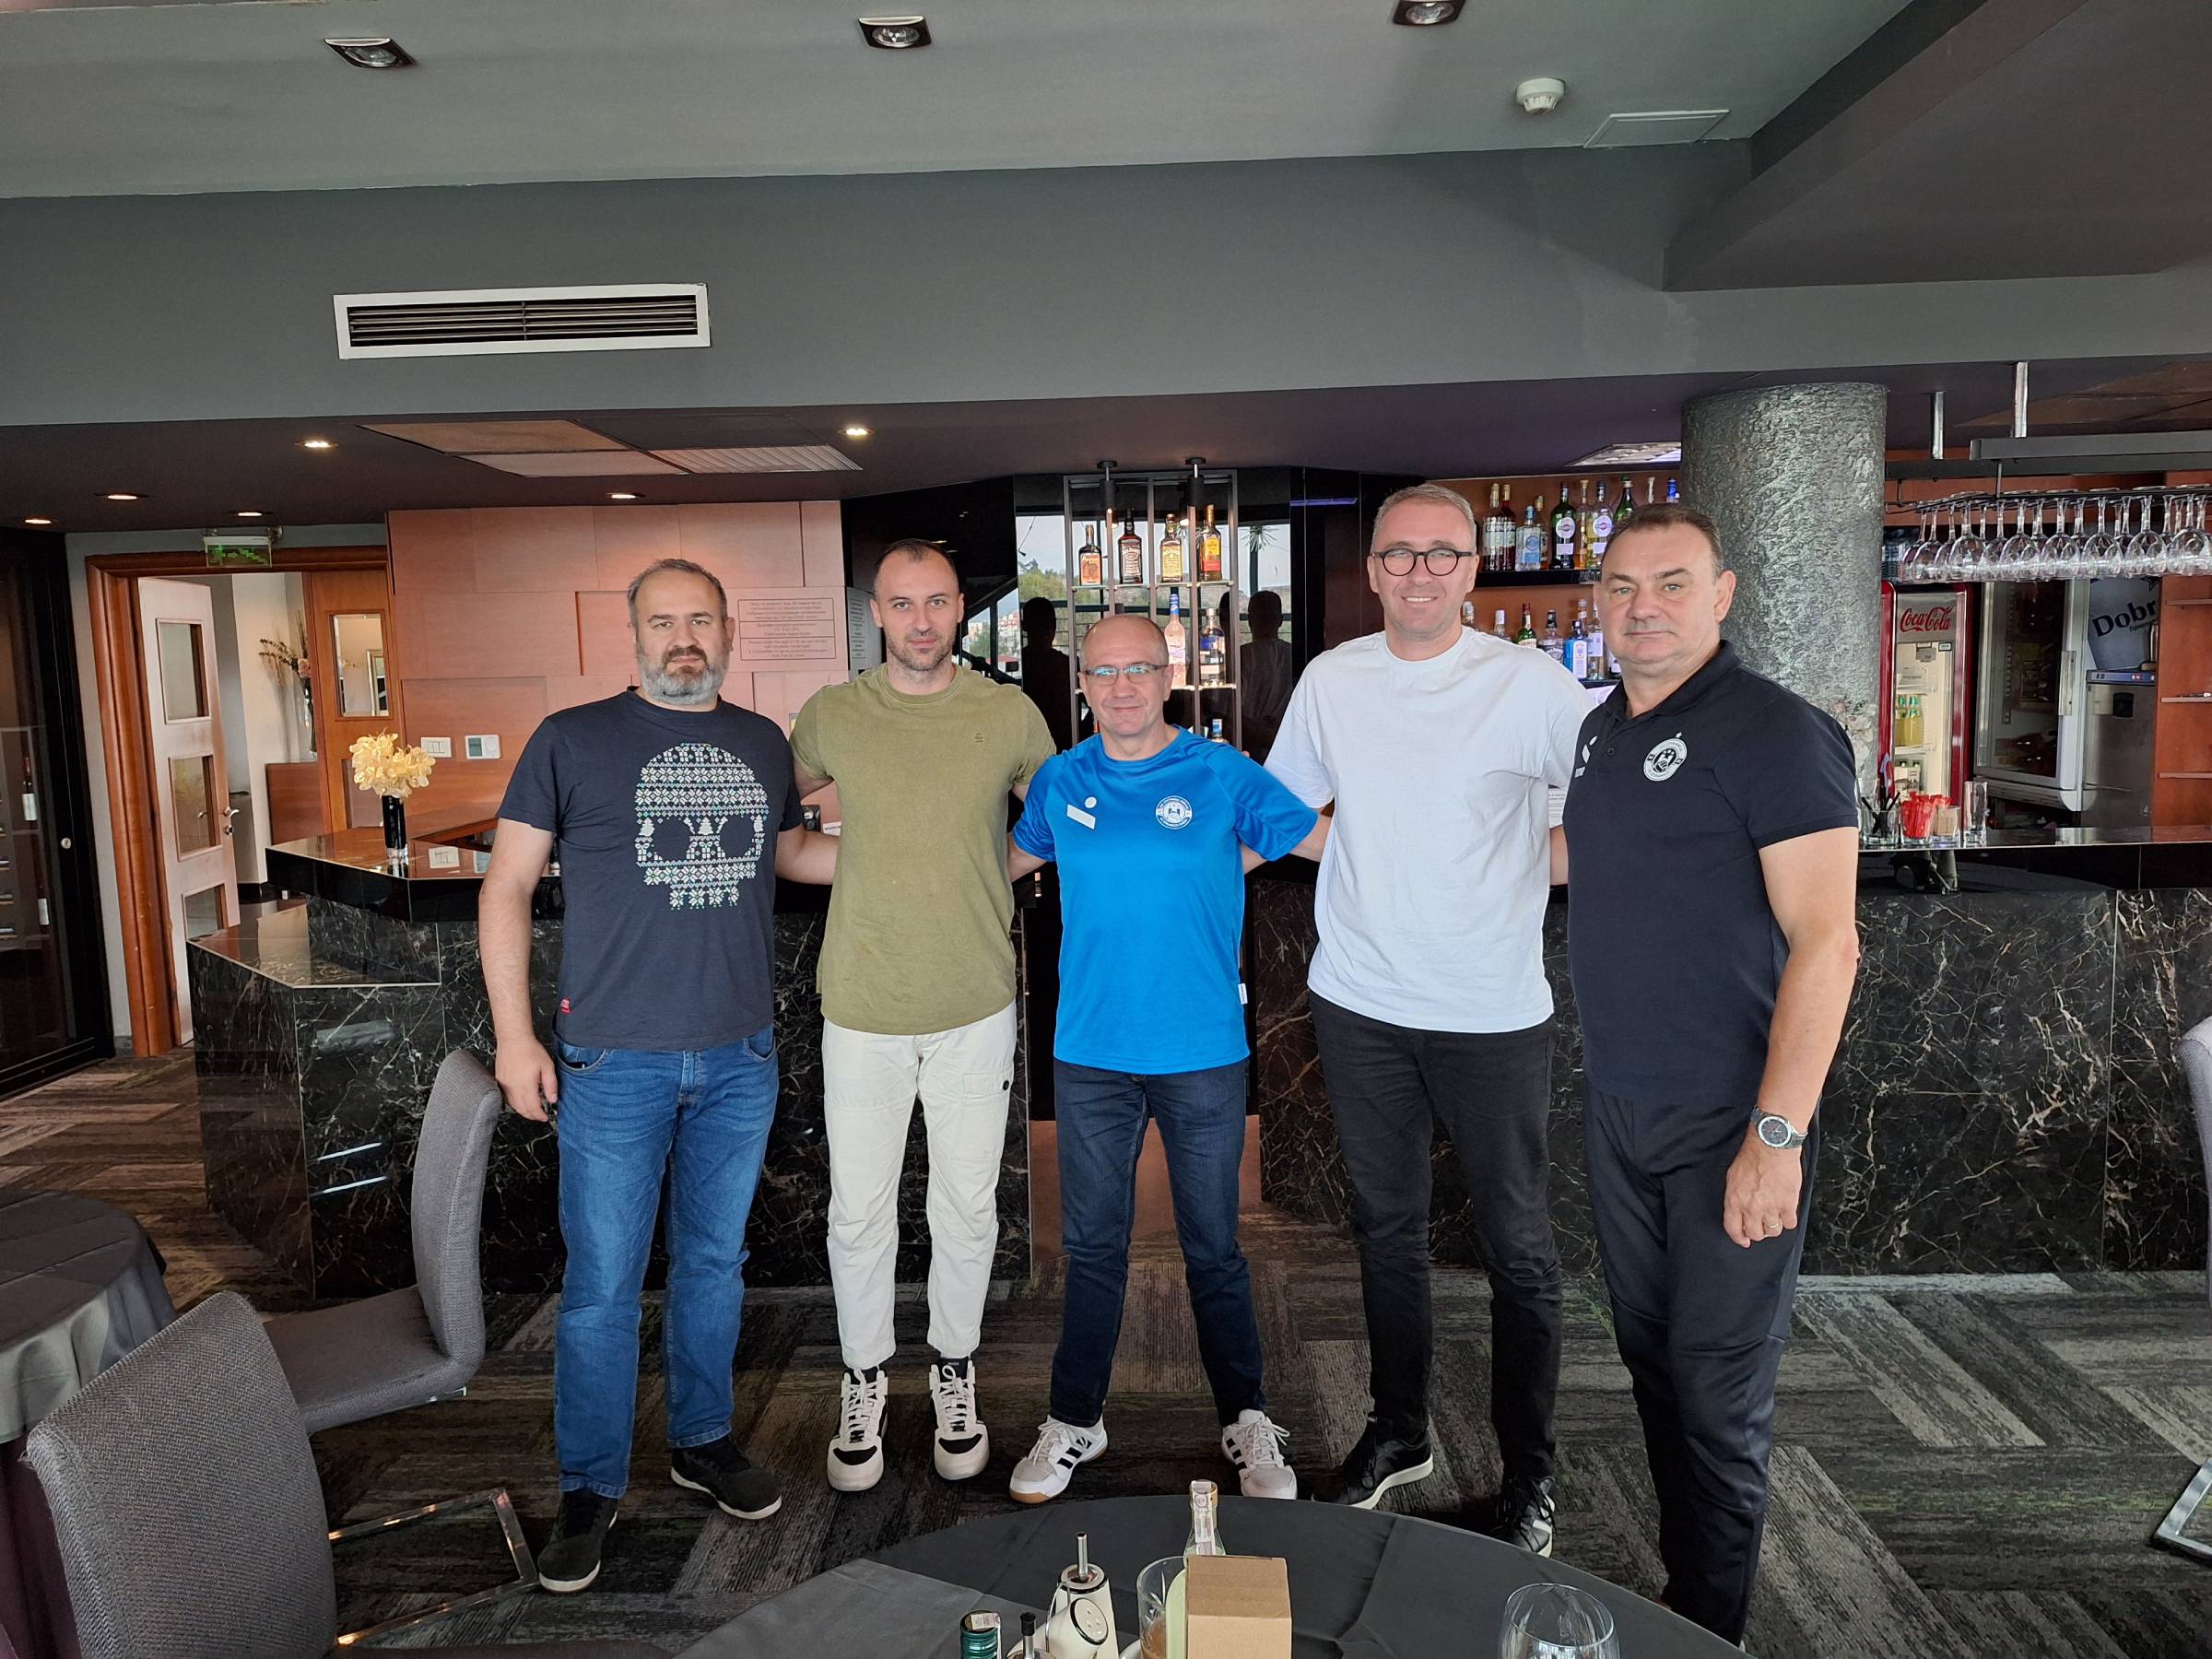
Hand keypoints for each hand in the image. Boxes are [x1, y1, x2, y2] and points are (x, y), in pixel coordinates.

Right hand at [494, 1037, 558, 1122]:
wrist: (513, 1039)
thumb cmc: (530, 1049)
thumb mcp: (547, 1066)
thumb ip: (551, 1085)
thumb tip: (552, 1100)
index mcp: (526, 1085)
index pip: (532, 1108)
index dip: (539, 1116)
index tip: (545, 1117)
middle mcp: (513, 1088)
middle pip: (521, 1110)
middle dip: (532, 1116)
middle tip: (539, 1115)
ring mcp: (504, 1085)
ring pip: (513, 1105)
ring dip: (523, 1110)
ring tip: (532, 1109)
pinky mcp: (499, 1080)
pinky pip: (506, 1097)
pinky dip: (514, 1103)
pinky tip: (520, 1099)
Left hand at [1722, 1124, 1801, 1248]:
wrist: (1771, 1146)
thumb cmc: (1752, 1157)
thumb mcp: (1733, 1177)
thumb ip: (1735, 1197)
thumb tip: (1738, 1210)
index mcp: (1734, 1200)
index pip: (1733, 1229)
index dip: (1739, 1238)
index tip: (1744, 1241)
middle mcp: (1751, 1208)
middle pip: (1755, 1234)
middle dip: (1759, 1232)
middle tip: (1762, 1226)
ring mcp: (1770, 1208)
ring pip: (1773, 1231)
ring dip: (1774, 1226)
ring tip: (1775, 1215)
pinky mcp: (1787, 1205)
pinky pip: (1789, 1224)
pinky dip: (1789, 1220)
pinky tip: (1787, 1211)